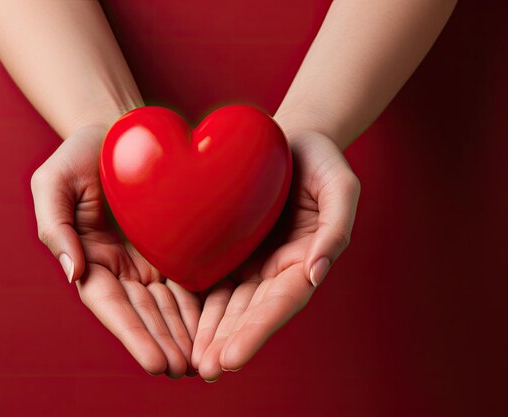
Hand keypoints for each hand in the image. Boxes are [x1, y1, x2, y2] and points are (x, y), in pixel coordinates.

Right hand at [30, 125, 200, 377]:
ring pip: (171, 306)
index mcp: (93, 259)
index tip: (155, 362)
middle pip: (145, 314)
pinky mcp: (177, 247)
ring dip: (185, 335)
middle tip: (188, 371)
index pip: (111, 306)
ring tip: (205, 361)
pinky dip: (201, 307)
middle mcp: (123, 268)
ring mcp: (151, 260)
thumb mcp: (54, 182)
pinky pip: (191, 279)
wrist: (122, 132)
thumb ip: (55, 228)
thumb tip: (74, 274)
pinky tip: (218, 327)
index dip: (133, 335)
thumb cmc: (82, 154)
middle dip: (164, 344)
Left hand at [192, 129, 360, 381]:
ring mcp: (249, 260)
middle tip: (204, 369)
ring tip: (190, 360)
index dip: (256, 332)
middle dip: (228, 342)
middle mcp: (274, 268)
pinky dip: (196, 301)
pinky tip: (178, 322)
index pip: (280, 304)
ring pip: (227, 303)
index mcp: (302, 260)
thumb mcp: (340, 187)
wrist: (290, 140)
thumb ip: (336, 229)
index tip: (232, 358)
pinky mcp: (226, 247)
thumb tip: (316, 274)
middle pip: (250, 312)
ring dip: (210, 333)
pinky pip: (208, 276)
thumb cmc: (321, 161)